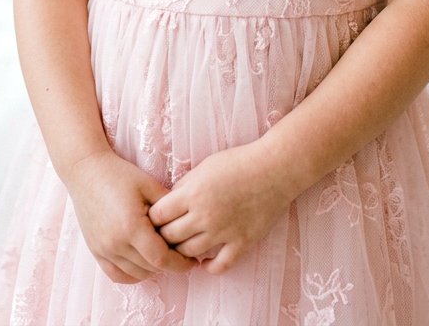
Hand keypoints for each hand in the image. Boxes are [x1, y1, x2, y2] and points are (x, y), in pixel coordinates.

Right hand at [67, 150, 195, 283]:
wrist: (86, 171)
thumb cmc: (119, 174)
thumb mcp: (148, 185)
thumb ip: (169, 206)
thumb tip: (187, 222)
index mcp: (131, 227)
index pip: (161, 259)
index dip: (180, 263)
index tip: (191, 260)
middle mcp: (116, 244)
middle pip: (150, 268)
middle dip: (169, 265)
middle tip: (180, 255)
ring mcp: (103, 250)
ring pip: (136, 274)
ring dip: (152, 269)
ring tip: (162, 255)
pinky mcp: (96, 251)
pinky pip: (117, 275)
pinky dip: (132, 274)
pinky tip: (142, 263)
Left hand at [147, 143, 290, 274]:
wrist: (274, 169)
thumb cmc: (238, 162)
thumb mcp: (204, 166)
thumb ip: (185, 185)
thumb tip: (169, 201)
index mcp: (193, 193)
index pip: (158, 216)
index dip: (153, 218)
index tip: (155, 218)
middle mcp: (205, 216)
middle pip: (170, 237)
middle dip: (163, 236)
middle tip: (165, 234)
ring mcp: (223, 232)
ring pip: (190, 253)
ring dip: (182, 251)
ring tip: (183, 246)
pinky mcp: (241, 243)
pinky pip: (220, 266)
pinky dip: (209, 267)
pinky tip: (205, 261)